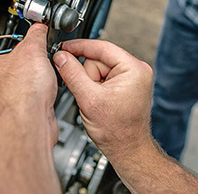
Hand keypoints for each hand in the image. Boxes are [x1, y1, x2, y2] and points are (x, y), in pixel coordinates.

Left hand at [0, 24, 57, 145]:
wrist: (29, 125)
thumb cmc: (22, 94)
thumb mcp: (33, 51)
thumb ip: (36, 35)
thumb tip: (40, 26)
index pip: (4, 54)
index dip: (23, 52)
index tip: (34, 52)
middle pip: (13, 73)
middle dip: (30, 72)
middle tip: (39, 71)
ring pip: (21, 91)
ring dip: (35, 88)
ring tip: (41, 87)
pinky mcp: (13, 121)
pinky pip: (27, 106)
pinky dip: (37, 103)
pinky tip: (42, 101)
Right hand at [52, 39, 153, 158]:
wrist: (127, 149)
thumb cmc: (117, 131)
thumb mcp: (89, 99)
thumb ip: (72, 74)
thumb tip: (61, 57)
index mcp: (134, 68)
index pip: (102, 47)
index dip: (80, 47)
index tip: (64, 47)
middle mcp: (136, 70)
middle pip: (98, 59)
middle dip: (88, 76)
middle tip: (88, 94)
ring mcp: (132, 78)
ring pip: (98, 69)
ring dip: (91, 83)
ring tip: (96, 101)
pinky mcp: (126, 86)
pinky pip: (102, 78)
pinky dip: (95, 88)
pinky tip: (98, 101)